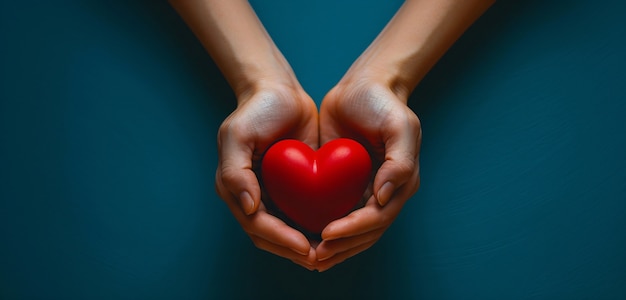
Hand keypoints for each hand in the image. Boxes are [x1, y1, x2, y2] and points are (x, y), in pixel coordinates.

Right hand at [214, 83, 318, 269]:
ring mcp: (274, 193)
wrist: (280, 89)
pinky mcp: (294, 187)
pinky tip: (336, 232)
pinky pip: (304, 213)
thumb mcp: (238, 135)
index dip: (280, 239)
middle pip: (271, 236)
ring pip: (288, 230)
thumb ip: (236, 173)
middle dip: (293, 250)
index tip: (305, 247)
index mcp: (236, 188)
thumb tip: (249, 208)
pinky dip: (316, 226)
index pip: (257, 225)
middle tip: (320, 258)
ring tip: (329, 254)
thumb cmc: (257, 109)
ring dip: (305, 245)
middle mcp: (253, 196)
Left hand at [316, 79, 421, 270]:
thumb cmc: (383, 103)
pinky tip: (302, 235)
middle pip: (365, 232)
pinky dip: (321, 227)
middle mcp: (383, 192)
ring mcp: (362, 190)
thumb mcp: (400, 127)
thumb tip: (384, 197)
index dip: (353, 230)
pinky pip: (333, 212)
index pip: (377, 217)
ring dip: (332, 247)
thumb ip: (400, 163)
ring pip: (350, 230)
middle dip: (341, 247)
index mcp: (400, 183)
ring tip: (309, 257)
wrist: (363, 84)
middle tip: (314, 256)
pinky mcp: (343, 184)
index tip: (327, 234)